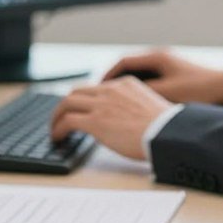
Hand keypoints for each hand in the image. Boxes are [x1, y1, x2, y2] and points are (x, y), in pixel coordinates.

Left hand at [50, 76, 171, 160]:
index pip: (96, 88)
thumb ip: (133, 107)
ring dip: (57, 116)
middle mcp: (110, 90)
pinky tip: (58, 137)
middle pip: (77, 92)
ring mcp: (101, 104)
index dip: (85, 99)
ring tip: (54, 128)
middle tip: (62, 117)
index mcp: (125, 84)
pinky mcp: (94, 121)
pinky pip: (68, 121)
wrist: (168, 134)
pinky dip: (58, 128)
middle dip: (67, 105)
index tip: (80, 109)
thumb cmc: (166, 128)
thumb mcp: (150, 107)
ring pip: (67, 103)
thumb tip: (127, 121)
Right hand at [102, 50, 222, 104]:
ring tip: (118, 106)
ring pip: (141, 78)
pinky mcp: (177, 78)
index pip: (122, 62)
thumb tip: (121, 98)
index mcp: (157, 57)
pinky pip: (152, 83)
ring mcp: (169, 68)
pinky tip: (139, 108)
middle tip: (104, 99)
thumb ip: (143, 93)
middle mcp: (161, 59)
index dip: (107, 76)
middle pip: (129, 69)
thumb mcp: (168, 92)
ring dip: (128, 90)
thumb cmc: (200, 89)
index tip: (98, 89)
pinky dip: (142, 93)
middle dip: (115, 84)